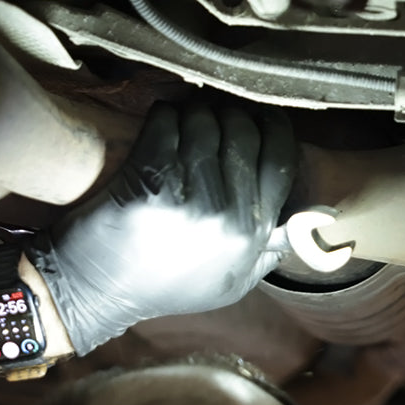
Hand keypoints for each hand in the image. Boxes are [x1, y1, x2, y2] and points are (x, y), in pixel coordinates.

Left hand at [28, 102, 295, 354]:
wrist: (100, 293)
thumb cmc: (166, 286)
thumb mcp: (232, 284)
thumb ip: (267, 252)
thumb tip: (303, 222)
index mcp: (253, 235)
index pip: (280, 161)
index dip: (274, 128)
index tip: (260, 118)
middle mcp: (228, 216)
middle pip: (243, 134)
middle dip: (231, 114)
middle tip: (216, 113)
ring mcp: (188, 199)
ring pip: (204, 123)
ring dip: (195, 111)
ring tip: (186, 117)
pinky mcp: (149, 183)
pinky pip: (166, 125)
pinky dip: (165, 115)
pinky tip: (162, 121)